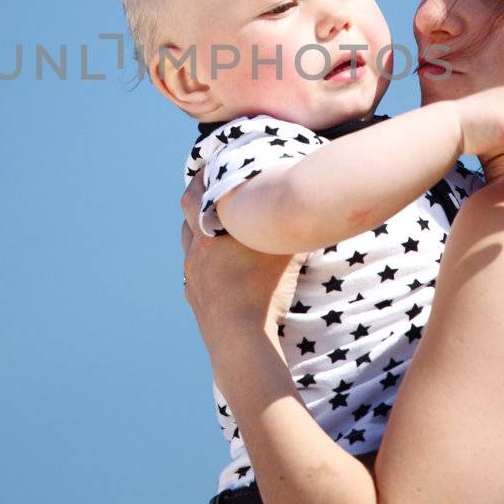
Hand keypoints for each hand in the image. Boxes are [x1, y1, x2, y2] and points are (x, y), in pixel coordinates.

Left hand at [180, 175, 300, 358]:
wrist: (239, 338)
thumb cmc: (262, 289)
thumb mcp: (286, 252)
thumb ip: (294, 228)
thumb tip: (316, 210)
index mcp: (210, 232)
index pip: (196, 194)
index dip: (202, 178)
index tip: (208, 166)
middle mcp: (195, 251)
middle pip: (187, 216)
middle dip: (197, 200)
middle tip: (208, 189)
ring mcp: (192, 276)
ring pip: (189, 245)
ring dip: (199, 232)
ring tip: (216, 226)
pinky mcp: (196, 298)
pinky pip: (194, 273)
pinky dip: (203, 263)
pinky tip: (217, 268)